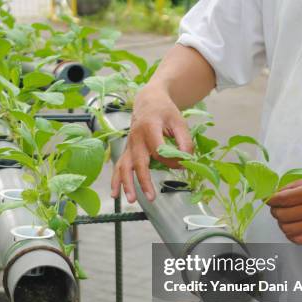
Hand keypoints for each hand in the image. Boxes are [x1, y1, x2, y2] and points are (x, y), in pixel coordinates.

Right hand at [111, 85, 192, 202]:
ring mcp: (129, 145)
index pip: (158, 150)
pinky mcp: (127, 151)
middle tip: (151, 197)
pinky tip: (115, 195)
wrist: (148, 101)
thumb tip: (186, 160)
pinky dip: (116, 181)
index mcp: (149, 127)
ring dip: (126, 184)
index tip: (182, 163)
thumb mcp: (179, 121)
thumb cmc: (165, 111)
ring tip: (131, 200)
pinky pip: (119, 167)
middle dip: (144, 181)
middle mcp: (136, 138)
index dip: (171, 160)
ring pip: (124, 166)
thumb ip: (185, 140)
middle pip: (138, 162)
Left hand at [268, 174, 301, 243]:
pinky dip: (290, 233)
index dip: (270, 199)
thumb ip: (294, 185)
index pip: (282, 199)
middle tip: (278, 206)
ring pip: (286, 228)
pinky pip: (297, 239)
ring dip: (282, 222)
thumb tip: (275, 193)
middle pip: (281, 215)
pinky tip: (294, 225)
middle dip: (275, 210)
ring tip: (287, 216)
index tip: (269, 198)